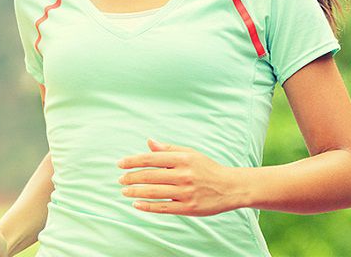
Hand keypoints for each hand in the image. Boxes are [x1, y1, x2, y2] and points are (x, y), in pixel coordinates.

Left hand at [116, 138, 248, 216]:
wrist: (231, 187)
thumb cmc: (207, 169)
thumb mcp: (190, 153)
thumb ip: (168, 149)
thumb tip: (149, 142)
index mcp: (183, 159)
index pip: (151, 159)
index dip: (133, 161)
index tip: (120, 164)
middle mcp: (183, 175)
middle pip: (150, 176)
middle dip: (131, 177)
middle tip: (119, 179)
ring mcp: (185, 192)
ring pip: (154, 192)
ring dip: (135, 191)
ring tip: (124, 191)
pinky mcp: (188, 208)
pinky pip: (163, 208)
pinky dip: (147, 206)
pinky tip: (136, 204)